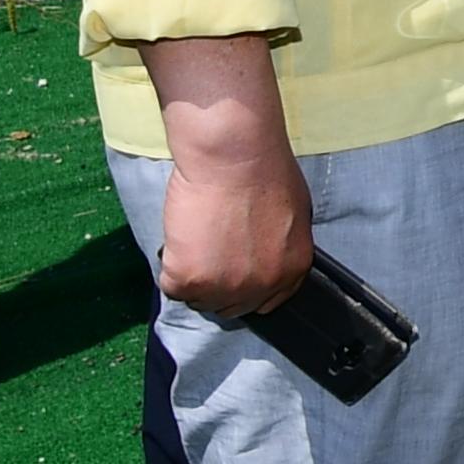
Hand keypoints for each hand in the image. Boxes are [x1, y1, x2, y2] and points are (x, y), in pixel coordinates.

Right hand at [141, 36, 312, 320]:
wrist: (234, 156)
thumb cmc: (265, 172)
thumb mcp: (293, 216)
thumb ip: (279, 248)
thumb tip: (263, 257)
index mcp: (291, 271)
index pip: (267, 301)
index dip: (247, 289)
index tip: (232, 274)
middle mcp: (261, 287)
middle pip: (231, 306)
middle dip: (218, 285)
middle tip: (207, 255)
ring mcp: (223, 288)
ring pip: (198, 299)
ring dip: (192, 276)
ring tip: (193, 241)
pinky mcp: (188, 280)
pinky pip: (170, 286)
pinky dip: (170, 264)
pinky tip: (180, 236)